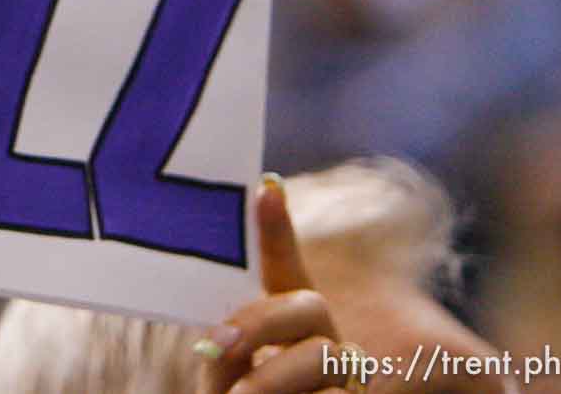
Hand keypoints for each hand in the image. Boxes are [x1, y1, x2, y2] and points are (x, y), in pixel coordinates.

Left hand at [196, 174, 348, 393]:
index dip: (277, 230)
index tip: (266, 187)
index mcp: (291, 330)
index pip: (286, 271)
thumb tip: (212, 342)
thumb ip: (227, 357)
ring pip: (321, 356)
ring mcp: (348, 379)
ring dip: (269, 378)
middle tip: (212, 350)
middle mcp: (328, 345)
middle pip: (308, 306)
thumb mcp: (231, 381)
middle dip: (258, 324)